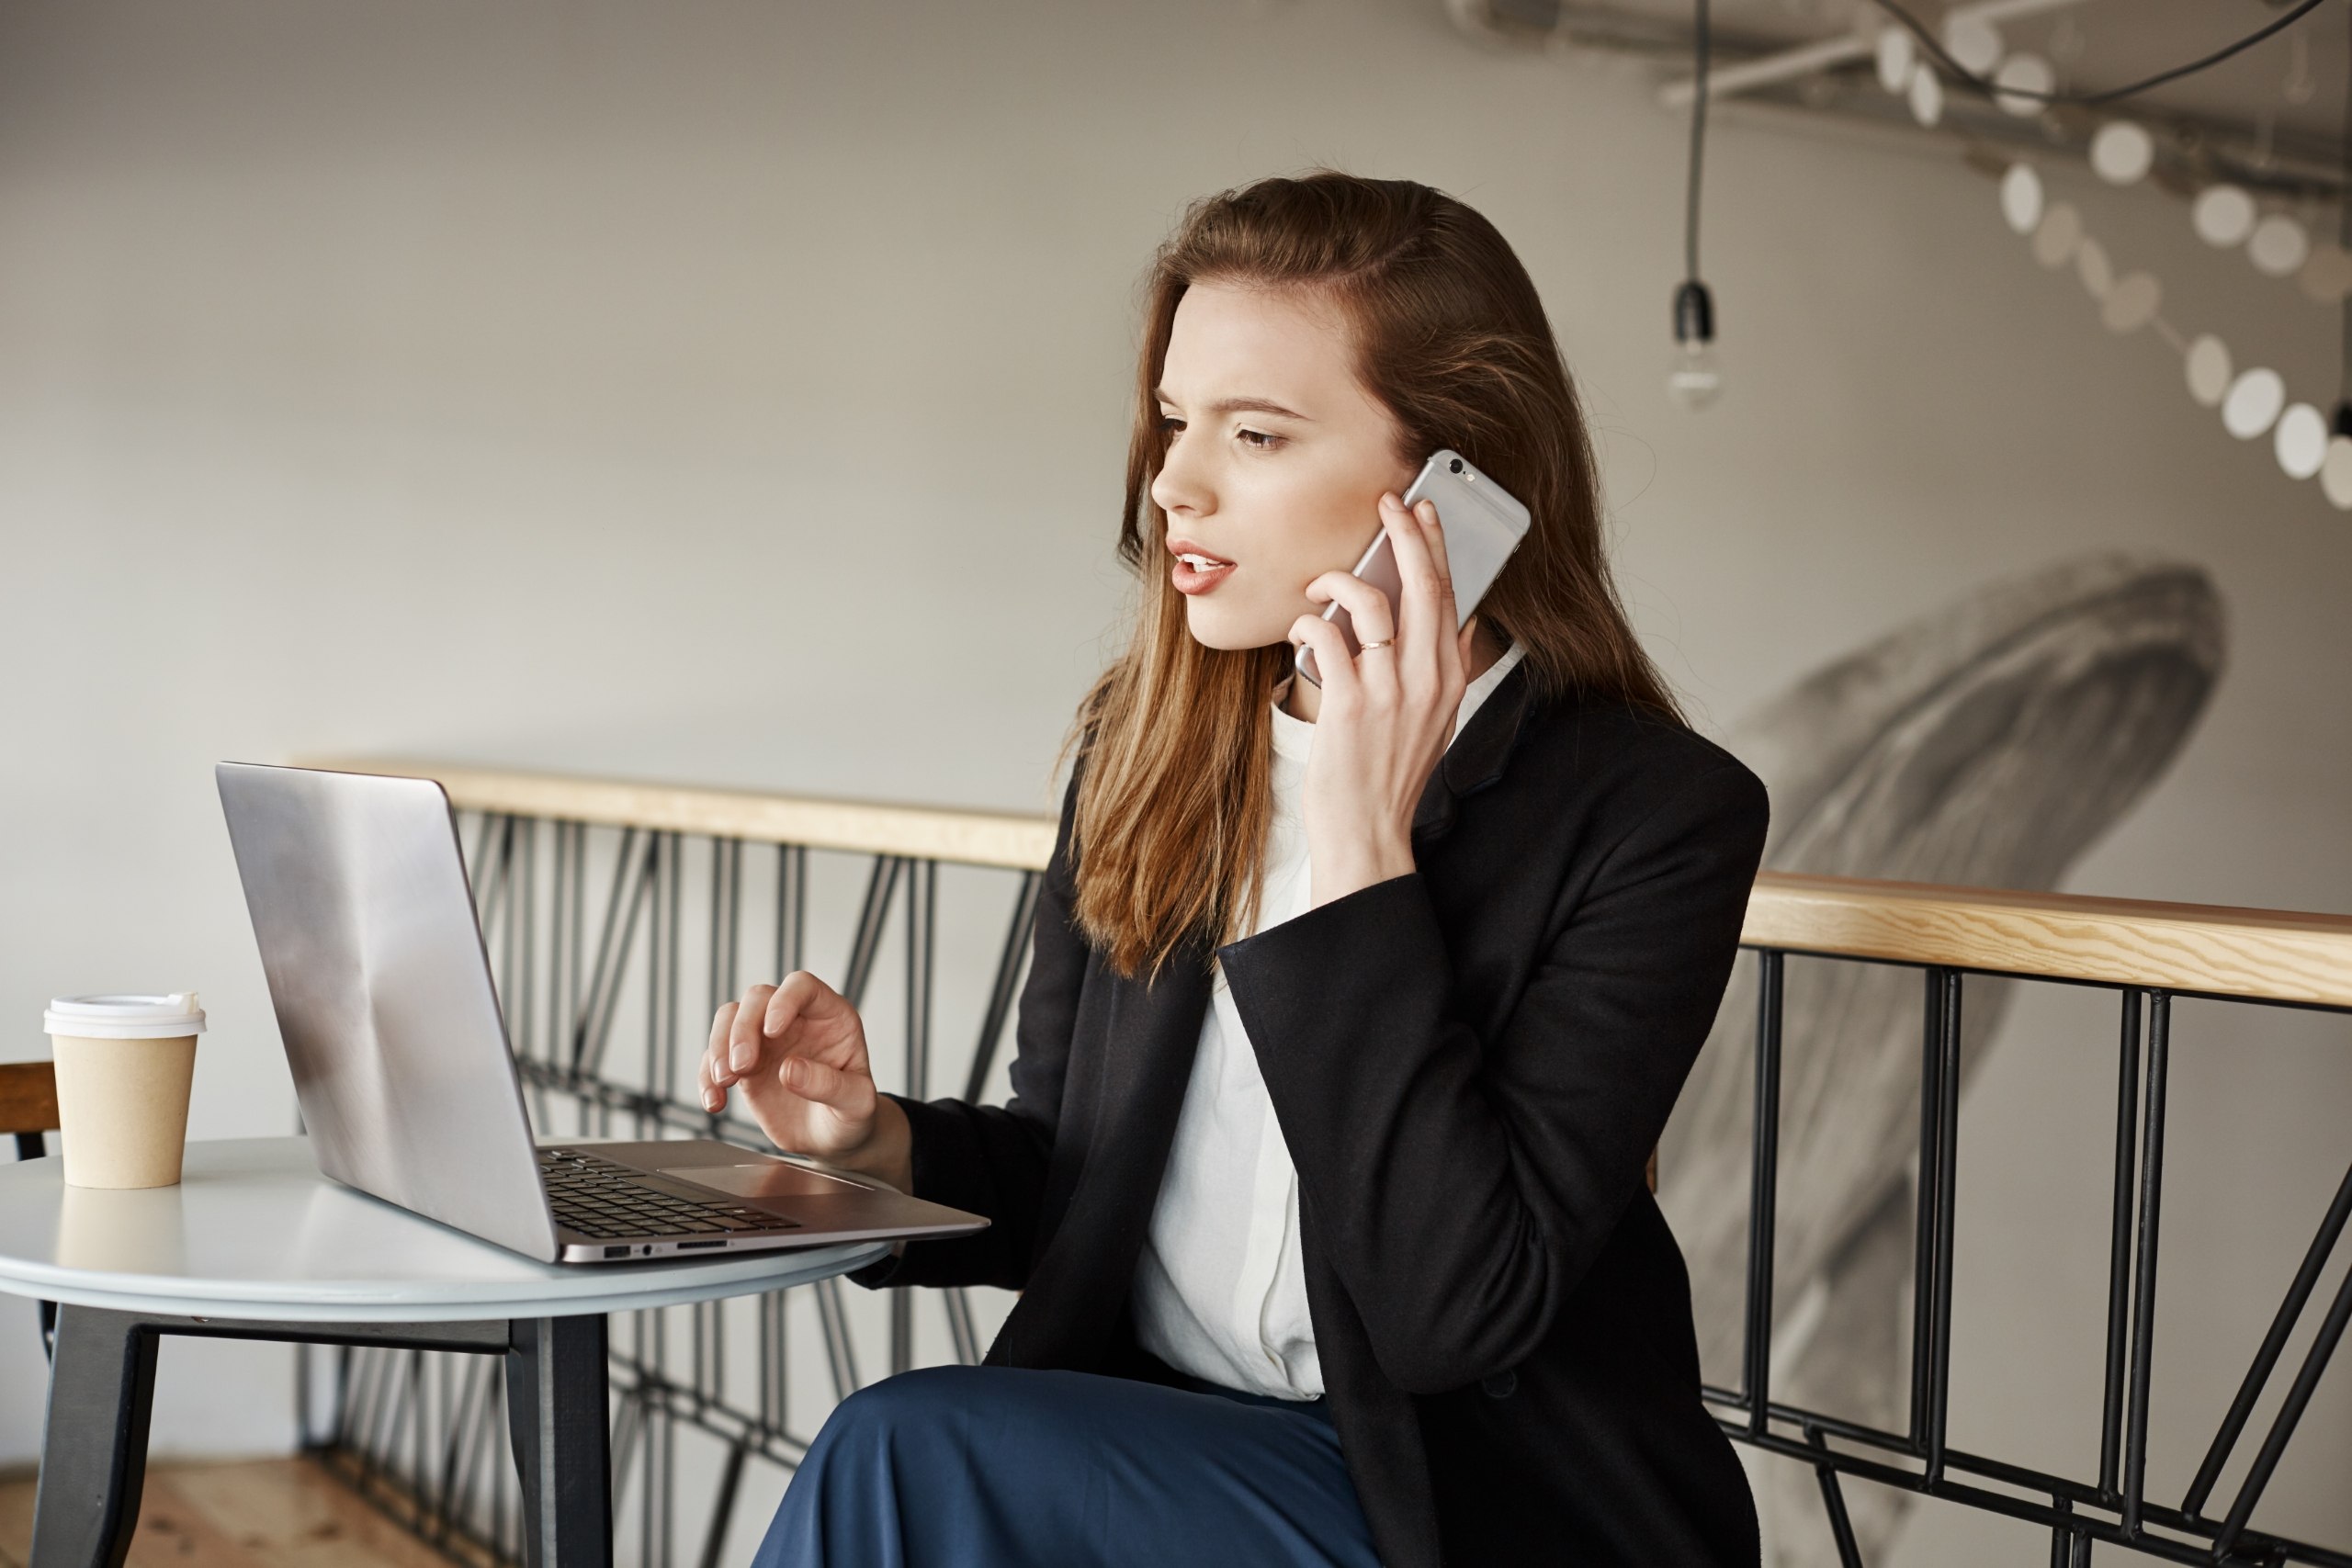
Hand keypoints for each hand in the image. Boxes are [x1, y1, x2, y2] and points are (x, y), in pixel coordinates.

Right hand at [700, 973, 910, 1189]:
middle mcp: (795, 1021)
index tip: (772, 1031)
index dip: (784, 1000)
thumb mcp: (857, 1104)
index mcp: (831, 1017)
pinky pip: (714, 1058)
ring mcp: (766, 1041)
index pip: (802, 986)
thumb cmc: (853, 1115)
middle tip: (741, 1066)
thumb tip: (790, 1070)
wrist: (834, 1141)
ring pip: (729, 1019)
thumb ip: (830, 1085)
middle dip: (742, 1029)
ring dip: (719, 1046)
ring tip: (724, 1081)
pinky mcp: (744, 1065)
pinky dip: (706, 1077)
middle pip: (757, 998)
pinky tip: (715, 1101)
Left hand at [1289, 491, 1478, 907]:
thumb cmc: (1389, 776)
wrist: (1368, 833)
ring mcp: (1389, 692)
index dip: (1436, 548)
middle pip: (1422, 587)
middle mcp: (1425, 681)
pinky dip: (1310, 623)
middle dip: (1405, 534)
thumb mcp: (1435, 722)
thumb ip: (1446, 670)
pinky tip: (1300, 629)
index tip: (1424, 513)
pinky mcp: (1349, 704)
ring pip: (1372, 604)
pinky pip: (1328, 638)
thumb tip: (1461, 621)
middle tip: (1388, 503)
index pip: (1450, 597)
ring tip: (1320, 587)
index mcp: (1448, 681)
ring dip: (1340, 581)